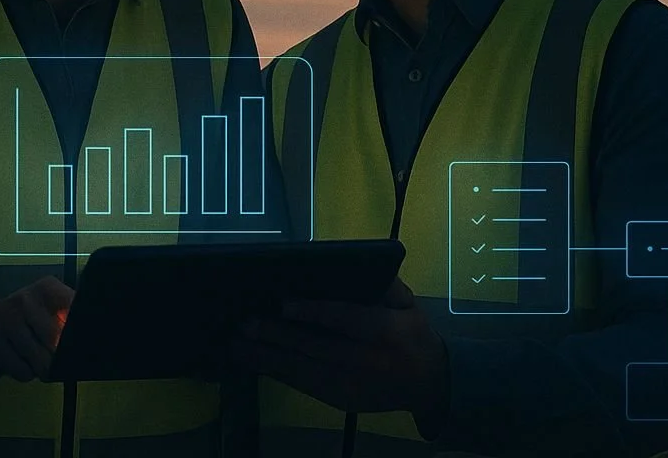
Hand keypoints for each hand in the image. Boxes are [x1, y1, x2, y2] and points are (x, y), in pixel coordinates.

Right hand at [0, 276, 73, 387]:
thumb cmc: (25, 320)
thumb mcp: (48, 310)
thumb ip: (68, 320)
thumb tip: (89, 343)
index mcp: (47, 288)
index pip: (74, 310)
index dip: (79, 332)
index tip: (79, 340)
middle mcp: (27, 300)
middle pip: (58, 341)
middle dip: (60, 356)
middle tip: (54, 354)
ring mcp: (8, 320)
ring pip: (42, 361)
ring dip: (43, 368)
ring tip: (34, 355)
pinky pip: (24, 372)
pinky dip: (26, 373)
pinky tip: (19, 359)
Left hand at [230, 278, 448, 427]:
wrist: (428, 384)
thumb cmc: (412, 334)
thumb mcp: (409, 304)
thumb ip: (387, 285)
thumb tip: (359, 267)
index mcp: (389, 332)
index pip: (349, 320)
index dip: (315, 313)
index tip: (284, 304)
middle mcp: (369, 362)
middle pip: (319, 348)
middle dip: (280, 336)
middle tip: (248, 323)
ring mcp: (352, 385)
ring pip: (305, 371)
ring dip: (268, 358)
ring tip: (238, 344)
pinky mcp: (340, 400)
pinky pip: (304, 385)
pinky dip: (276, 372)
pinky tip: (253, 361)